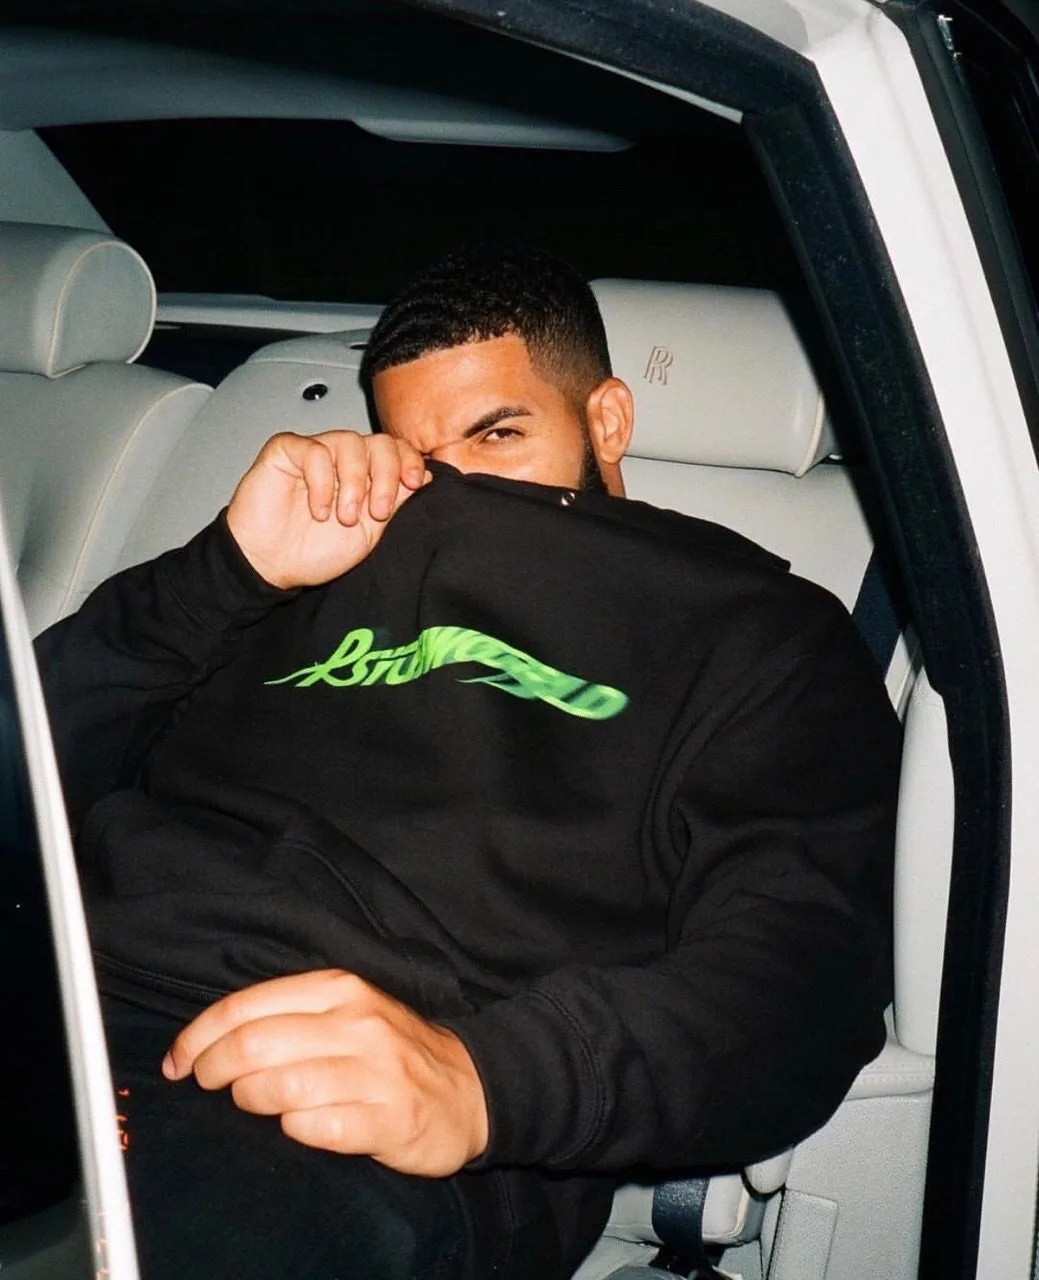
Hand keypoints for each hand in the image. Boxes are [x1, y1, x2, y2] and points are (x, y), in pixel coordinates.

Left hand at [161, 970, 488, 1176]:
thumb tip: (210, 1039)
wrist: (470, 1086)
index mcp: (340, 989)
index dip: (197, 1036)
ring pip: (278, 1090)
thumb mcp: (347, 1011)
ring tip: (254, 1105)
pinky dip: (295, 1131)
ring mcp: (376, 1072)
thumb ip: (288, 1016)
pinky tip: (301, 1127)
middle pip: (253, 1047)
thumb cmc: (391, 1051)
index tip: (176, 1062)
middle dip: (212, 1072)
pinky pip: (315, 1130)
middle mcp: (357, 1023)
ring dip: (250, 1102)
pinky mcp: (389, 1119)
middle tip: (207, 1085)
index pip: (246, 1006)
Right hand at [226, 431, 429, 588]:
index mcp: (365, 475)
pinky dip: (322, 481)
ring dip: (354, 482)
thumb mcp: (367, 533)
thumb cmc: (313, 553)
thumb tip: (425, 476)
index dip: (408, 461)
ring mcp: (315, 452)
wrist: (270, 566)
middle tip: (376, 512)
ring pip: (350, 442)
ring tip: (343, 516)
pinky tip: (318, 509)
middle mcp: (342, 460)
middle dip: (386, 475)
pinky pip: (314, 450)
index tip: (414, 483)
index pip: (395, 450)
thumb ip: (393, 502)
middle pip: (378, 442)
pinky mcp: (285, 451)